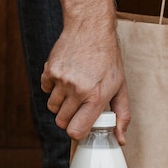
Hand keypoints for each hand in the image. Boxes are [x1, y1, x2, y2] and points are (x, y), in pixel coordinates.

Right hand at [40, 0, 129, 143]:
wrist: (91, 28)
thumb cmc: (108, 58)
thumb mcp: (121, 85)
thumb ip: (122, 114)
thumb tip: (120, 139)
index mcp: (96, 97)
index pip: (76, 131)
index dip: (78, 132)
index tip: (83, 125)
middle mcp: (78, 90)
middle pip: (62, 122)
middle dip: (70, 118)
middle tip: (80, 106)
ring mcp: (62, 80)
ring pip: (53, 107)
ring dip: (62, 103)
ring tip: (75, 89)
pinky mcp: (50, 70)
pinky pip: (46, 90)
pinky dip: (53, 87)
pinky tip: (66, 77)